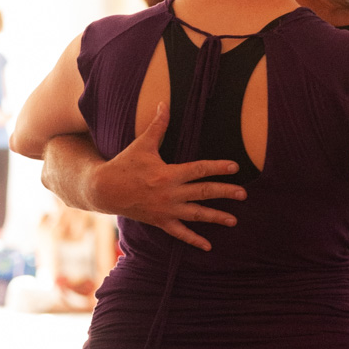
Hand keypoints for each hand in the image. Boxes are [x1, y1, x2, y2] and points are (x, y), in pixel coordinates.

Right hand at [96, 102, 246, 250]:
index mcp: (169, 174)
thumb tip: (165, 102)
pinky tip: (208, 246)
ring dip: (216, 217)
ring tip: (234, 220)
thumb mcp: (142, 144)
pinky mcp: (160, 222)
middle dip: (225, 193)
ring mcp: (166, 210)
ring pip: (196, 215)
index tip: (235, 167)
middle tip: (243, 194)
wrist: (105, 189)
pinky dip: (194, 240)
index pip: (199, 169)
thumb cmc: (125, 164)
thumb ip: (158, 125)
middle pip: (203, 193)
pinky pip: (180, 233)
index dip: (218, 167)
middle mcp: (171, 194)